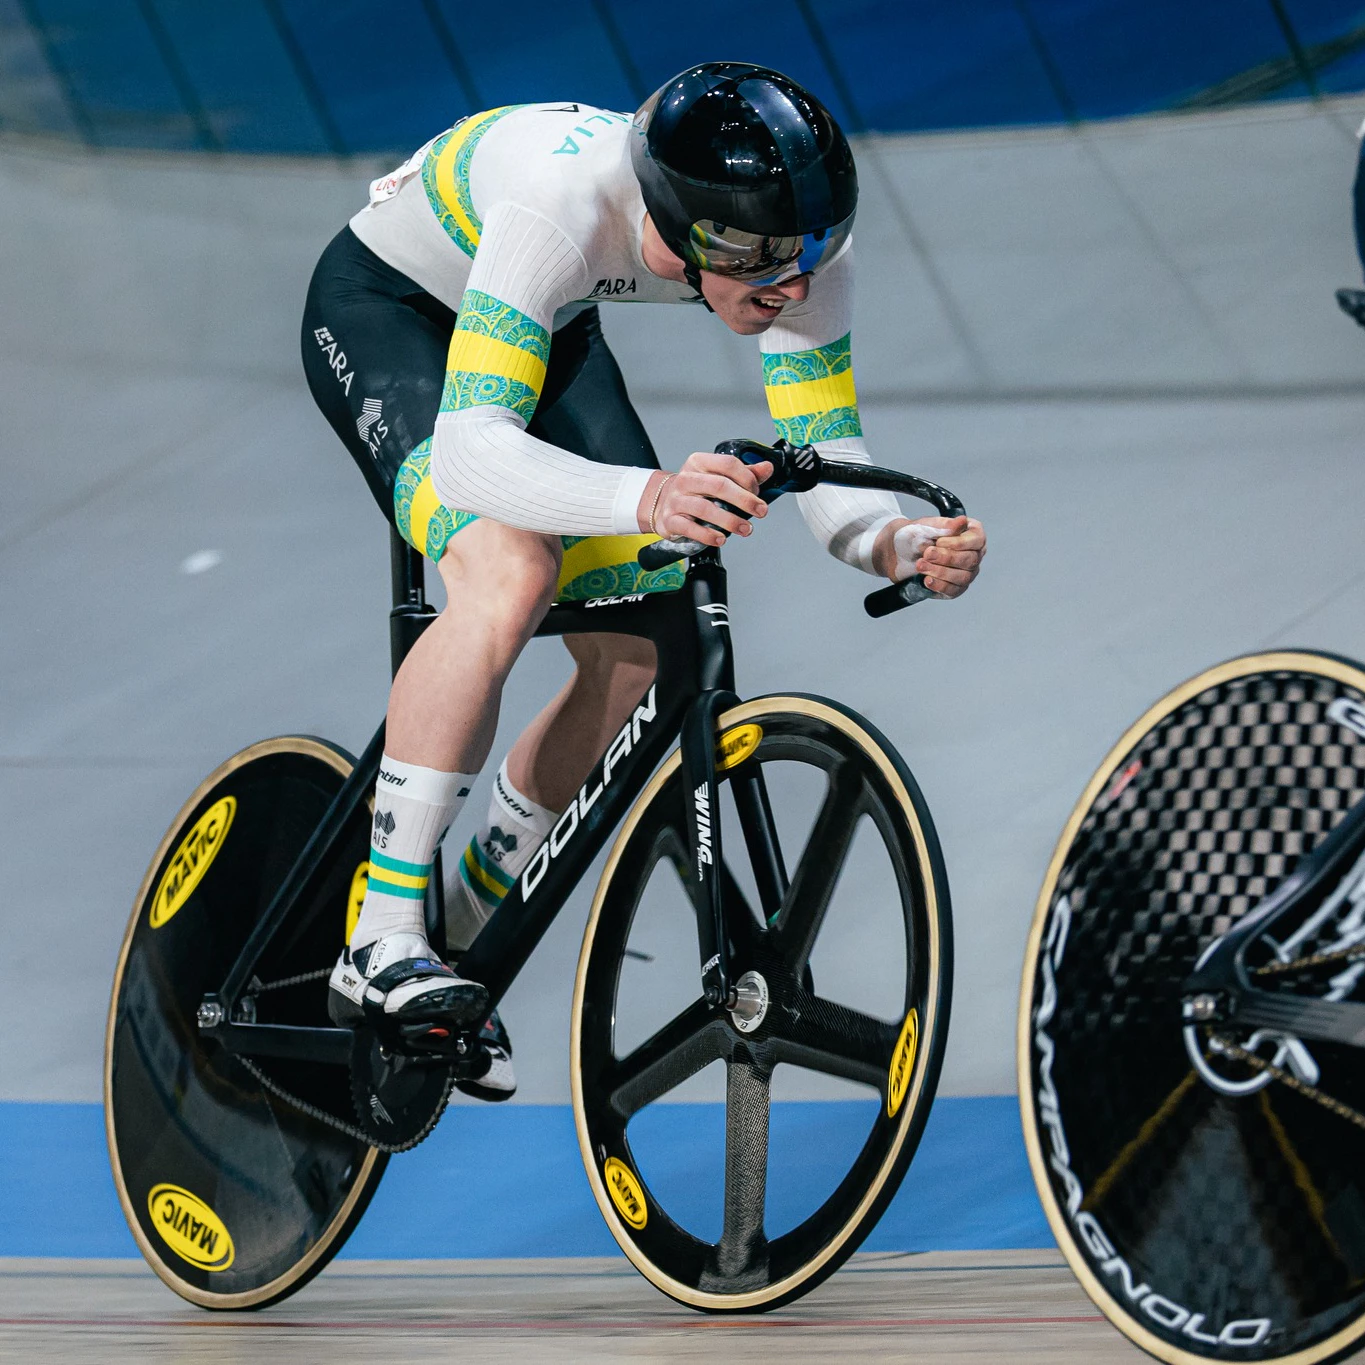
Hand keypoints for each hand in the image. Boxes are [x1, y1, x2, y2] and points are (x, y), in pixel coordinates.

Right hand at [638, 453, 772, 546]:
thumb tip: (768, 468)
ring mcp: (676, 500)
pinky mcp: (670, 520)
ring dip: (730, 521)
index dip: (747, 478)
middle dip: (745, 500)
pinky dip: (708, 535)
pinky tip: (721, 539)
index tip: (758, 492)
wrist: (661, 503)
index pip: (728, 464)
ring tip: (745, 529)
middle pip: (719, 486)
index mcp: (699, 462)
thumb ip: (744, 473)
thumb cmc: (695, 490)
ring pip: (705, 509)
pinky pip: (690, 528)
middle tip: (761, 511)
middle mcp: (686, 479)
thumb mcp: (717, 476)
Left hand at [873, 516, 985, 598]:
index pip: (977, 540)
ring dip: (940, 572)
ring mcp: (966, 572)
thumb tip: (961, 521)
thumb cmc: (916, 535)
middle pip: (970, 560)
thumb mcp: (926, 525)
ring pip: (963, 577)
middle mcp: (973, 553)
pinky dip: (939, 586)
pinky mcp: (954, 588)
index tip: (939, 542)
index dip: (959, 543)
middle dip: (946, 558)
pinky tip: (927, 580)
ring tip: (921, 565)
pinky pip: (953, 591)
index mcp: (971, 533)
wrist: (898, 551)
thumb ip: (944, 524)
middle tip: (926, 554)